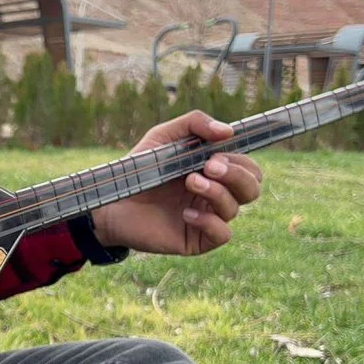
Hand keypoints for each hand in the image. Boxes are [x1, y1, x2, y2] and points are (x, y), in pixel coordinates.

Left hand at [92, 110, 262, 255]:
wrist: (112, 200)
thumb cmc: (139, 168)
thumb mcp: (164, 136)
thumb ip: (195, 124)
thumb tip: (229, 131)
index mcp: (214, 172)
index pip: (249, 169)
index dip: (241, 162)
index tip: (217, 153)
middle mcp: (216, 195)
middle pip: (251, 188)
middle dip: (235, 175)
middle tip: (208, 166)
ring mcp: (207, 218)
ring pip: (235, 208)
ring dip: (216, 192)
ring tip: (189, 182)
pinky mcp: (196, 239)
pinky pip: (222, 234)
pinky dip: (209, 221)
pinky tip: (186, 213)